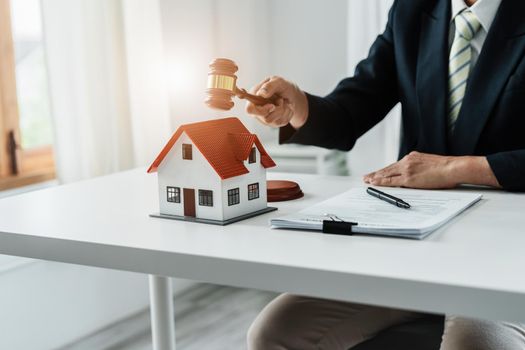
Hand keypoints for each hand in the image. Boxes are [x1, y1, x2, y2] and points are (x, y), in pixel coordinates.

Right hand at [245, 76, 308, 128]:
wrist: (290, 93)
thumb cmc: (281, 86)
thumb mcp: (277, 81)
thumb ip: (269, 86)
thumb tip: (262, 93)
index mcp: (254, 99)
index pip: (250, 110)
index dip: (260, 110)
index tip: (272, 105)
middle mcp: (258, 111)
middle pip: (266, 119)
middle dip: (278, 109)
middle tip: (281, 100)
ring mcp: (266, 118)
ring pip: (275, 121)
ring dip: (283, 110)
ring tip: (283, 101)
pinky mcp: (275, 123)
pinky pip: (283, 122)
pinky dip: (288, 113)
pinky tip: (286, 106)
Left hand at [363, 151, 500, 188]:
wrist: (453, 167)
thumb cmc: (447, 168)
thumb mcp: (430, 163)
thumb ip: (420, 167)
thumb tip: (417, 175)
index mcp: (413, 157)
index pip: (395, 165)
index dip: (385, 170)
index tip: (378, 172)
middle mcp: (407, 161)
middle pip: (388, 168)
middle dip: (377, 173)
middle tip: (367, 177)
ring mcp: (407, 169)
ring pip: (387, 174)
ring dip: (376, 178)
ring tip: (367, 181)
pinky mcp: (408, 178)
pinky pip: (391, 181)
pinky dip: (381, 182)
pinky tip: (374, 183)